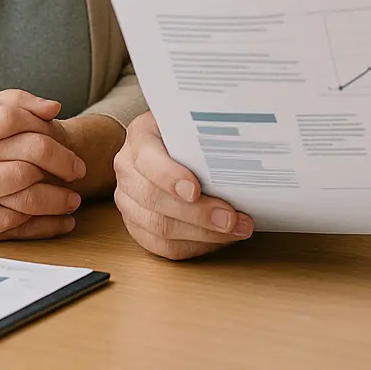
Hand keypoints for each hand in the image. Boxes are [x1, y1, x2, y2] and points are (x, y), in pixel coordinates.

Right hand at [0, 67, 86, 243]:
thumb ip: (10, 102)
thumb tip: (52, 107)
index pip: (15, 129)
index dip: (50, 138)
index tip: (71, 144)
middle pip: (19, 172)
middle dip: (56, 172)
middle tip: (78, 173)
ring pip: (14, 206)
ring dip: (51, 205)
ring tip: (73, 201)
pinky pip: (4, 232)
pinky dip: (38, 229)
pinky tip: (60, 223)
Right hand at [113, 111, 253, 259]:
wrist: (170, 143)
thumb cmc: (187, 133)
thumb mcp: (194, 123)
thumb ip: (207, 135)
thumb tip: (241, 151)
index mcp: (140, 137)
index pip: (148, 160)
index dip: (170, 177)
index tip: (195, 190)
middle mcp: (129, 169)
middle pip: (154, 199)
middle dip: (198, 213)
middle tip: (231, 218)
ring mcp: (129, 200)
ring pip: (159, 228)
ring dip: (203, 234)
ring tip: (236, 229)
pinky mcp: (137, 225)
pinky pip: (163, 246)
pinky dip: (195, 246)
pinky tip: (219, 238)